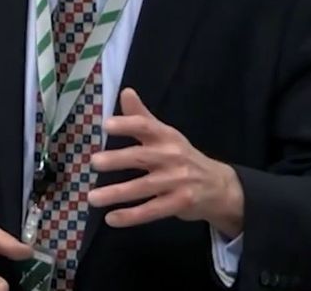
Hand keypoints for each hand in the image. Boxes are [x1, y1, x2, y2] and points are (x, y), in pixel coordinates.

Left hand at [87, 88, 244, 236]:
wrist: (219, 186)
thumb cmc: (182, 156)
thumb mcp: (166, 134)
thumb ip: (142, 116)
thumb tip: (125, 91)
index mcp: (166, 136)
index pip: (146, 126)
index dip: (127, 124)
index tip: (106, 125)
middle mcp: (172, 157)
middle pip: (141, 157)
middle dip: (117, 159)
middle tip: (94, 162)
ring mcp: (177, 181)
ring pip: (143, 187)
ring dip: (117, 193)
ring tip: (92, 198)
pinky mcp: (180, 204)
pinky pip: (152, 210)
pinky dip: (131, 216)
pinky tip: (111, 218)